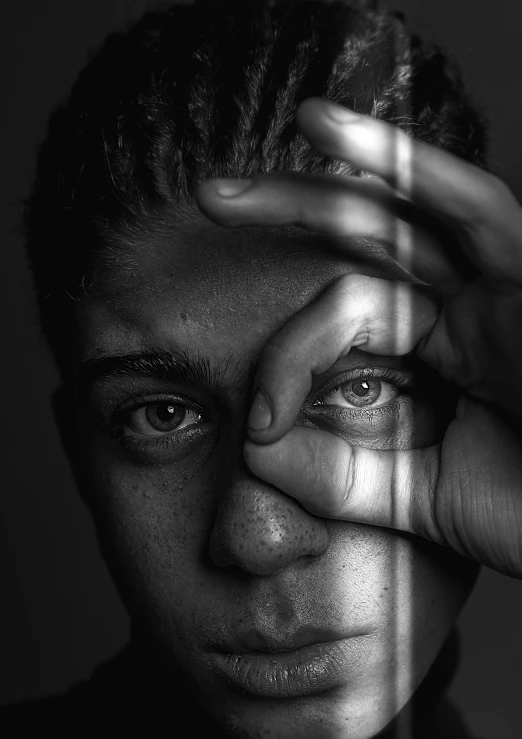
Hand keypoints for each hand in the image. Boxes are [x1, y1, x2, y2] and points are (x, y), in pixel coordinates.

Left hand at [196, 97, 521, 578]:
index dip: (287, 358)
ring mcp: (502, 289)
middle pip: (374, 234)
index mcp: (441, 348)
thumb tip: (252, 442)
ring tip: (305, 118)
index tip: (259, 424)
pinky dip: (418, 169)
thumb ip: (337, 473)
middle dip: (295, 206)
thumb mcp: (413, 494)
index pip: (345, 316)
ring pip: (423, 206)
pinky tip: (342, 132)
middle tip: (212, 197)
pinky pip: (479, 211)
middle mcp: (468, 306)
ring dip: (361, 158)